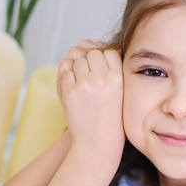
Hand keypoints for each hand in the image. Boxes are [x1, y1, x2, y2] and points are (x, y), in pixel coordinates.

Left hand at [58, 40, 124, 166]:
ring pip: (76, 60)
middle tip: (89, 80)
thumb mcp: (120, 91)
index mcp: (119, 78)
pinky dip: (66, 77)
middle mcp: (103, 78)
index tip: (101, 72)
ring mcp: (85, 84)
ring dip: (76, 69)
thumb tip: (91, 44)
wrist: (98, 142)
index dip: (102, 59)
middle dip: (88, 63)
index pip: (108, 51)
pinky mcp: (70, 92)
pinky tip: (74, 89)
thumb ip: (111, 68)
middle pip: (91, 53)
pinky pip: (65, 71)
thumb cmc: (110, 118)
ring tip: (82, 85)